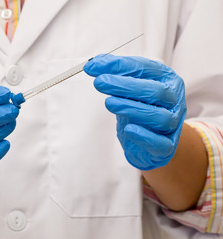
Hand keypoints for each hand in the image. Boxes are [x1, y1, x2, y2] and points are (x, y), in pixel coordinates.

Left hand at [84, 55, 186, 169]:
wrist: (150, 140)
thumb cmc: (140, 108)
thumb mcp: (129, 89)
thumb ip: (115, 75)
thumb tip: (93, 64)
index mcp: (166, 80)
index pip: (146, 68)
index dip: (120, 66)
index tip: (95, 65)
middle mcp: (174, 100)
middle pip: (155, 91)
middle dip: (125, 85)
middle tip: (100, 82)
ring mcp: (173, 124)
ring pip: (159, 116)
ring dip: (132, 108)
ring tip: (109, 103)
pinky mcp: (167, 146)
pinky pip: (160, 143)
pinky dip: (144, 136)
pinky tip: (128, 129)